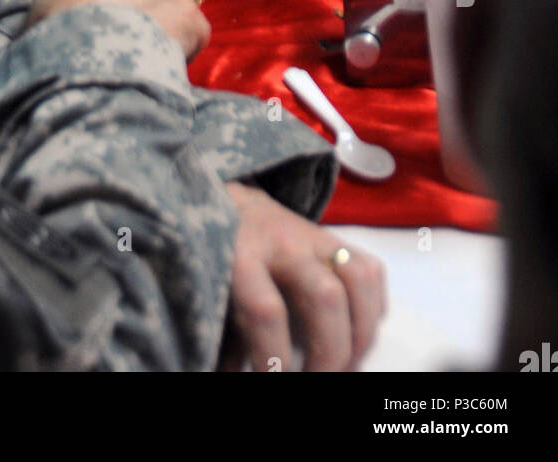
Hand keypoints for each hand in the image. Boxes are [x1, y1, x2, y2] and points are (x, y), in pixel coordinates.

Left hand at [222, 183, 386, 371]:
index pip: (266, 312)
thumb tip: (233, 377)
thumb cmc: (217, 259)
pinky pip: (371, 270)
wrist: (230, 204)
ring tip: (346, 366)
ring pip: (360, 279)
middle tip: (318, 382)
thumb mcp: (214, 294)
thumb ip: (227, 340)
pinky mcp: (335, 238)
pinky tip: (355, 335)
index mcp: (241, 255)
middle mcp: (283, 242)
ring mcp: (315, 236)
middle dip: (330, 354)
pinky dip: (373, 310)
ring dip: (362, 334)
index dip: (274, 359)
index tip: (273, 383)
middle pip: (326, 297)